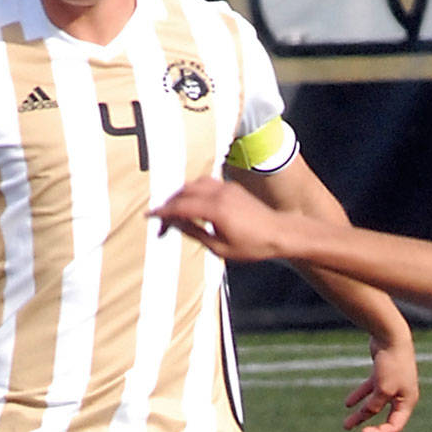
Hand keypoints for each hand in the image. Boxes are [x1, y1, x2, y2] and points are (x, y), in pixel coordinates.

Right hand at [150, 177, 285, 261]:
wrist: (280, 233)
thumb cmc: (254, 245)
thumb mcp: (220, 248)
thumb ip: (195, 233)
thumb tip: (176, 224)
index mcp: (215, 209)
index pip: (180, 207)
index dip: (163, 212)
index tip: (150, 217)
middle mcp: (219, 193)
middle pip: (184, 192)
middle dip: (169, 204)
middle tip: (161, 219)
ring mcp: (226, 188)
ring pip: (194, 184)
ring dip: (181, 195)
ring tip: (174, 210)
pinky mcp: (232, 188)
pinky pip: (206, 184)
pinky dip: (194, 191)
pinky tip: (192, 203)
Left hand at [342, 333, 418, 431]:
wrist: (391, 335)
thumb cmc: (391, 363)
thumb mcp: (382, 390)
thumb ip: (374, 406)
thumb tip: (366, 415)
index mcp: (408, 402)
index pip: (395, 426)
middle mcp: (402, 396)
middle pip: (389, 421)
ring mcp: (392, 385)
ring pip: (375, 406)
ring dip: (361, 416)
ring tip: (346, 426)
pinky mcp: (382, 375)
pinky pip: (370, 391)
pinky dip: (359, 396)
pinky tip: (347, 404)